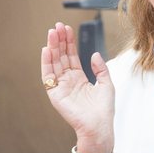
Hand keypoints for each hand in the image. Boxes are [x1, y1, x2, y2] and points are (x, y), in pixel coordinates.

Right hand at [40, 22, 114, 152]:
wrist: (99, 126)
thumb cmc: (104, 109)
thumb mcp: (106, 84)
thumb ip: (100, 68)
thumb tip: (94, 54)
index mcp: (79, 79)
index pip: (71, 56)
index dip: (69, 42)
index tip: (67, 29)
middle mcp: (67, 81)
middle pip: (61, 57)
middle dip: (59, 41)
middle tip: (57, 26)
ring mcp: (60, 87)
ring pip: (54, 63)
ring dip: (52, 47)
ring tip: (52, 33)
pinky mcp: (54, 94)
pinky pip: (48, 76)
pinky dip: (46, 62)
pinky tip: (47, 50)